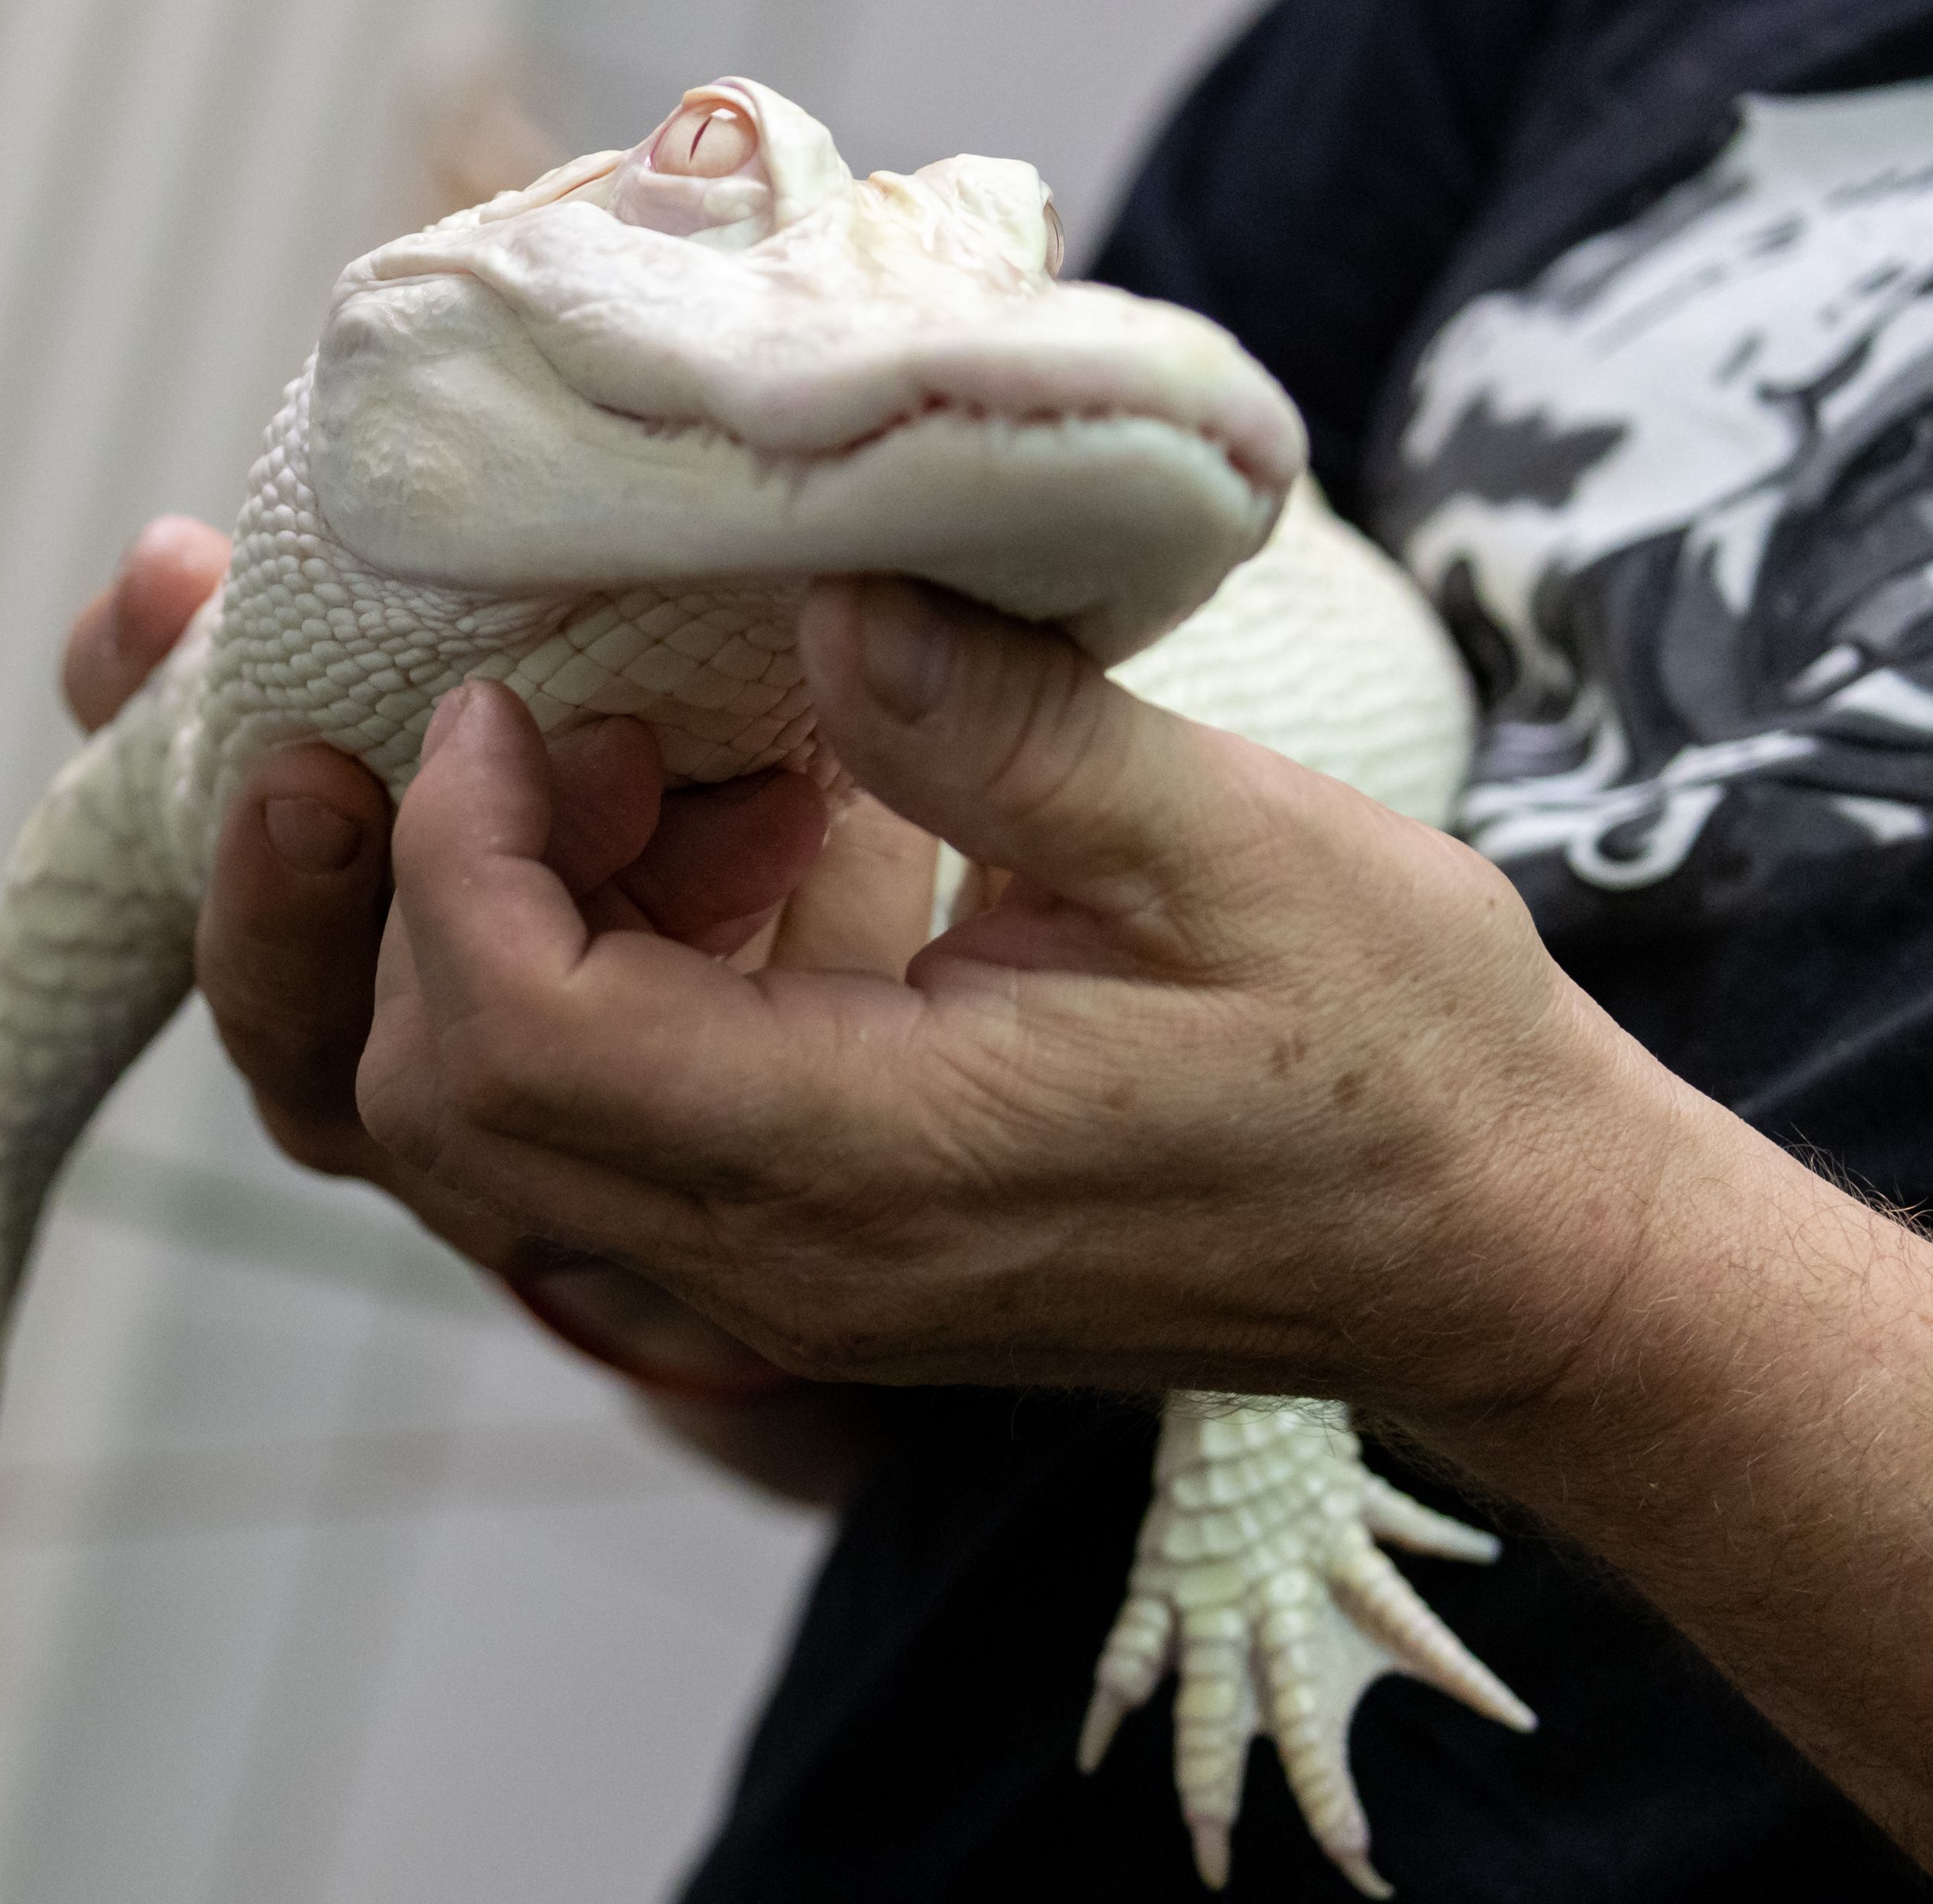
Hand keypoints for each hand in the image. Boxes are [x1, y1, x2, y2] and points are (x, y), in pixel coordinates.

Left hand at [357, 576, 1695, 1426]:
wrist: (1489, 1252)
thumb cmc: (1397, 1057)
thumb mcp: (1244, 849)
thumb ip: (1003, 729)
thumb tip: (814, 590)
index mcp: (872, 1168)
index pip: (518, 1042)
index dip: (457, 855)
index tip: (522, 700)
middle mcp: (788, 1265)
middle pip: (443, 1115)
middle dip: (443, 900)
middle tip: (592, 731)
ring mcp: (790, 1284)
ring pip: (497, 1147)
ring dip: (523, 943)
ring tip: (693, 786)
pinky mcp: (815, 1260)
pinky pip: (606, 1149)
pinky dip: (610, 993)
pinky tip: (768, 858)